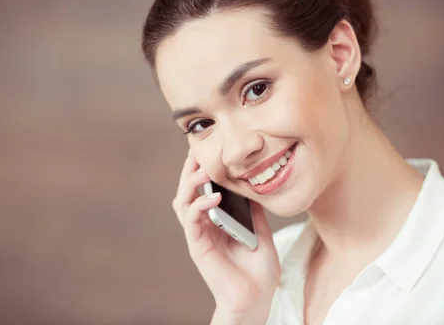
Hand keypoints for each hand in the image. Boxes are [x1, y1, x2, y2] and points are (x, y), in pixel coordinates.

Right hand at [172, 149, 280, 322]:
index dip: (202, 167)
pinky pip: (192, 220)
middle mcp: (204, 223)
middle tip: (197, 148)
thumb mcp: (261, 230)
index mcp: (217, 218)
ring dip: (190, 182)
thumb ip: (253, 209)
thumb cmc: (258, 268)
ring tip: (204, 169)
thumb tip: (254, 185)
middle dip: (190, 167)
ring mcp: (199, 233)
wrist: (256, 297)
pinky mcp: (197, 245)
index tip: (210, 147)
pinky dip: (199, 205)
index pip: (203, 186)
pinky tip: (213, 196)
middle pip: (188, 188)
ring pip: (183, 200)